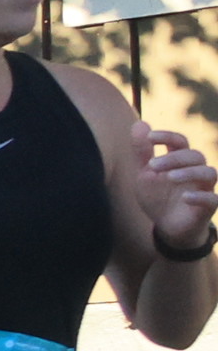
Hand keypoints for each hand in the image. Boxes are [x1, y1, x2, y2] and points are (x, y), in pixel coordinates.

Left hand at [135, 124, 217, 257]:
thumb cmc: (158, 196)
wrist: (167, 227)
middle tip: (152, 166)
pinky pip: (212, 199)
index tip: (150, 137)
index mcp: (181, 161)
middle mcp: (196, 171)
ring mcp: (204, 188)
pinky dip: (200, 197)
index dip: (168, 136)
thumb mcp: (145, 174)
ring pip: (208, 173)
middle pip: (194, 156)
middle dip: (174, 158)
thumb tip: (139, 122)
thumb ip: (142, 152)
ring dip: (188, 173)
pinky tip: (184, 197)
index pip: (180, 141)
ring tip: (168, 178)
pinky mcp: (208, 207)